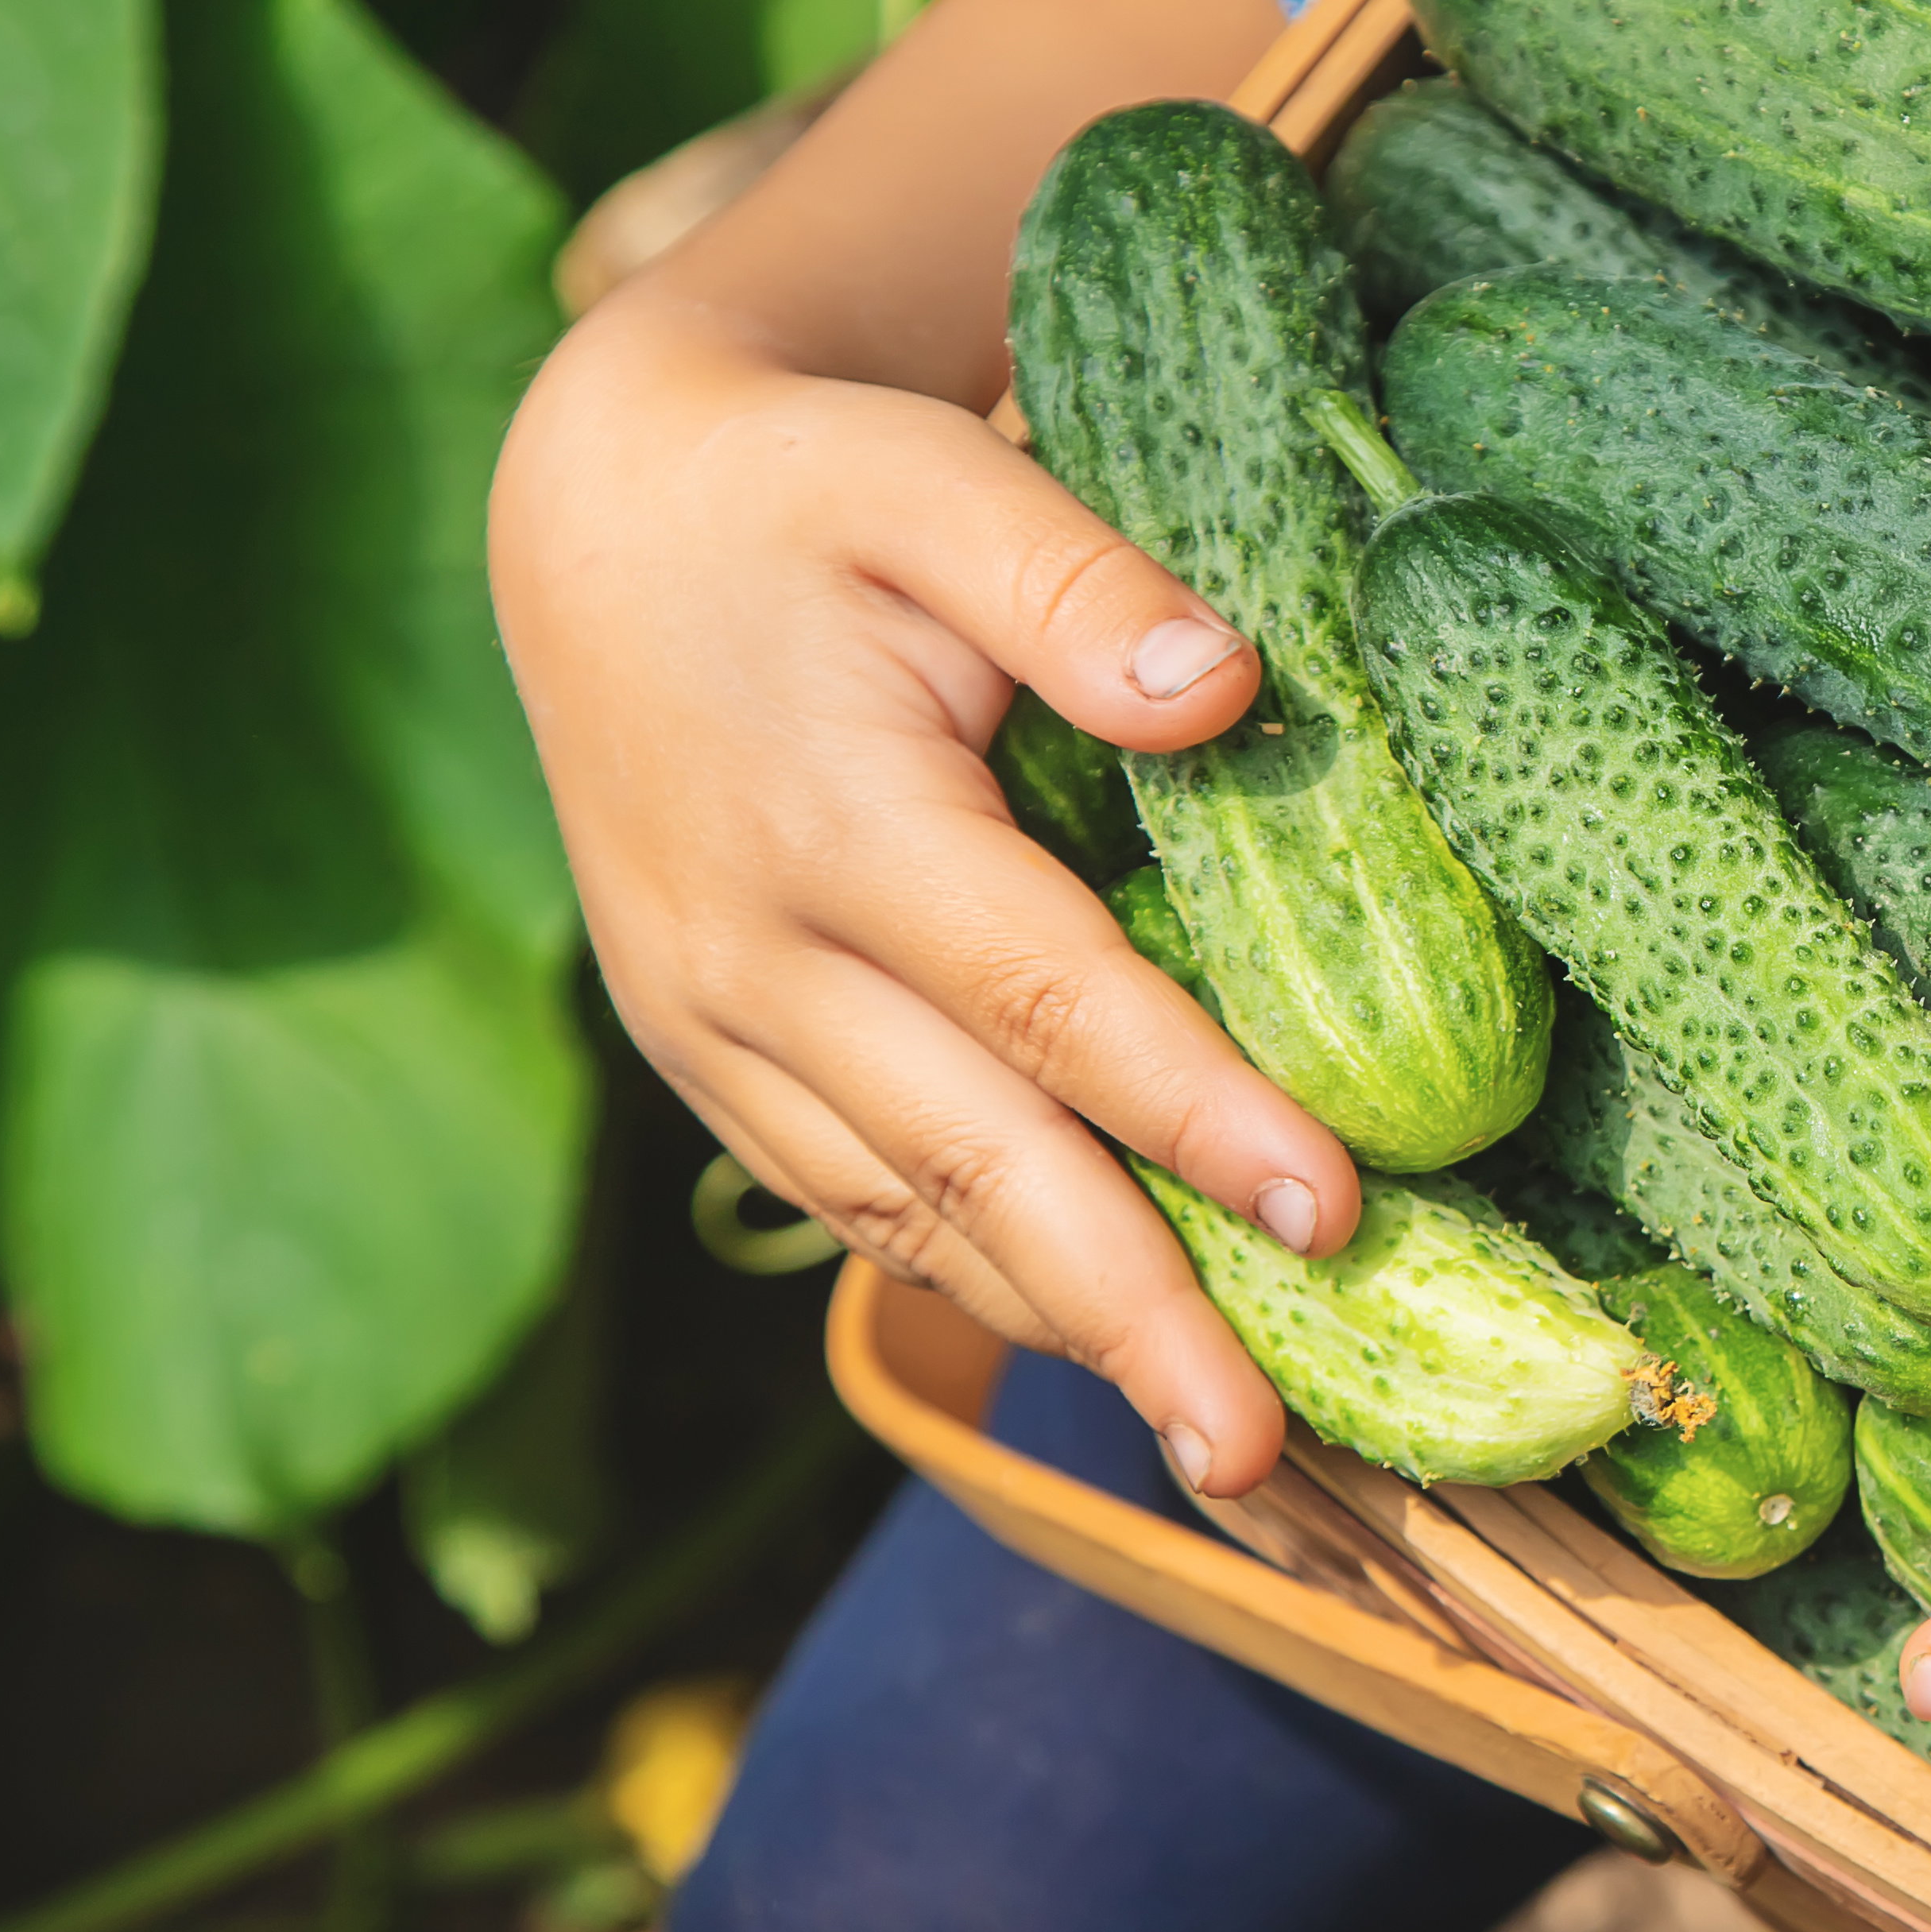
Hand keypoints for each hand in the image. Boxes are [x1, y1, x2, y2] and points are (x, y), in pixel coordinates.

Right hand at [493, 315, 1353, 1492]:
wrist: (597, 521)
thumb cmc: (803, 487)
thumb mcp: (927, 476)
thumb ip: (1071, 578)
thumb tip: (1226, 686)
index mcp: (832, 830)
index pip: (1044, 1002)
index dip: (1190, 1111)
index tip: (1334, 1209)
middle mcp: (754, 961)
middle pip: (978, 1165)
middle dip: (1131, 1318)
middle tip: (1260, 1454)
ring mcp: (717, 1027)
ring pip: (910, 1215)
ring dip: (1065, 1332)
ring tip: (1219, 1443)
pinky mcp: (710, 1056)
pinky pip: (851, 1200)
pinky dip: (973, 1278)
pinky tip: (1090, 1340)